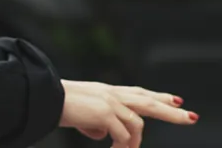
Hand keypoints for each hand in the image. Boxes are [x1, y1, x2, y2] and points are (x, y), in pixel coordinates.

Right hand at [59, 80, 196, 147]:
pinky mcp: (106, 113)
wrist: (43, 98)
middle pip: (148, 102)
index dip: (157, 96)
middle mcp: (110, 94)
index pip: (137, 92)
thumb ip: (95, 121)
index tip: (174, 100)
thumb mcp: (80, 113)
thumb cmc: (55, 104)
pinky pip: (122, 136)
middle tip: (190, 117)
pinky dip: (121, 146)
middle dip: (171, 112)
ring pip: (137, 124)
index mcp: (104, 91)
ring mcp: (110, 102)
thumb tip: (102, 133)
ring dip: (133, 143)